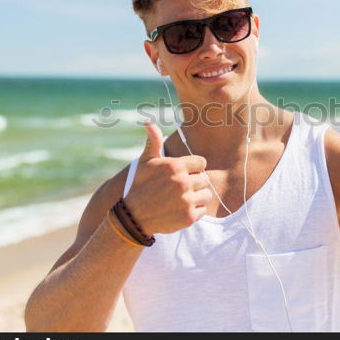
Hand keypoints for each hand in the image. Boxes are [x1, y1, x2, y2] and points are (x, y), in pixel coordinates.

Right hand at [123, 120, 211, 234]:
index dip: (193, 169)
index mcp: (175, 166)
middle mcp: (182, 182)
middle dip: (195, 183)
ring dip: (197, 198)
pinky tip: (180, 210)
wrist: (132, 218)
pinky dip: (194, 212)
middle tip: (179, 189)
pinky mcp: (189, 217)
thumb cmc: (139, 186)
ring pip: (207, 195)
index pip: (202, 163)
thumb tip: (148, 121)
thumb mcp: (145, 162)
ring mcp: (186, 200)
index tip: (183, 174)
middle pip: (205, 179)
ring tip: (181, 199)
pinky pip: (203, 210)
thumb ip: (153, 141)